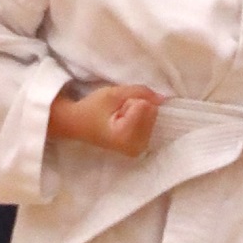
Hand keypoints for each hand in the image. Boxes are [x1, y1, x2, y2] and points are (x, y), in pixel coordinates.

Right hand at [48, 84, 164, 156]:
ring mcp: (139, 150)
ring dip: (138, 113)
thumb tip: (163, 98)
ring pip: (153, 116)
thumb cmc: (92, 108)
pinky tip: (125, 124)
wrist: (79, 124)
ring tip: (119, 118)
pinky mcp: (141, 148)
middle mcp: (135, 147)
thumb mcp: (114, 93)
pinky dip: (140, 120)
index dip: (129, 102)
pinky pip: (151, 123)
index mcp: (126, 136)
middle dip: (136, 107)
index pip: (145, 105)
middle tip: (116, 113)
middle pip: (152, 111)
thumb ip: (140, 92)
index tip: (113, 110)